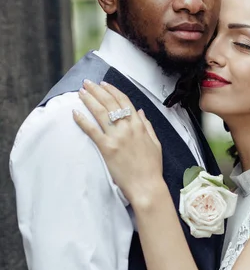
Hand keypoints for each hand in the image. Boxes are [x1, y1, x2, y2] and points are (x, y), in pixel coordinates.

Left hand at [73, 79, 163, 203]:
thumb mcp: (155, 143)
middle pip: (110, 103)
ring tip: (80, 92)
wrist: (147, 186)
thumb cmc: (152, 168)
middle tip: (87, 83)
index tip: (104, 84)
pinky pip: (92, 130)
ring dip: (89, 99)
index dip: (112, 91)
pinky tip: (75, 112)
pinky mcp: (107, 148)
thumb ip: (147, 126)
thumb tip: (140, 112)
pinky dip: (82, 120)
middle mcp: (128, 128)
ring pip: (100, 112)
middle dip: (97, 90)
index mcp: (140, 125)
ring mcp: (116, 137)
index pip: (124, 101)